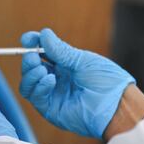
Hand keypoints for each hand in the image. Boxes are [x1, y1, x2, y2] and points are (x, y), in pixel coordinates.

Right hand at [19, 28, 134, 138]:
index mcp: (66, 64)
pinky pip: (34, 96)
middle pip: (32, 67)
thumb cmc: (106, 80)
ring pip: (28, 83)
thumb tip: (43, 34)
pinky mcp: (50, 109)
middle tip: (32, 55)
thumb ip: (60, 50)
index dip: (33, 44)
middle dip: (29, 58)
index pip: (43, 52)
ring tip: (40, 68)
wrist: (116, 105)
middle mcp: (57, 78)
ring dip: (30, 73)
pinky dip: (38, 85)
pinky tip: (50, 79)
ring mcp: (53, 94)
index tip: (27, 39)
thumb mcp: (82, 60)